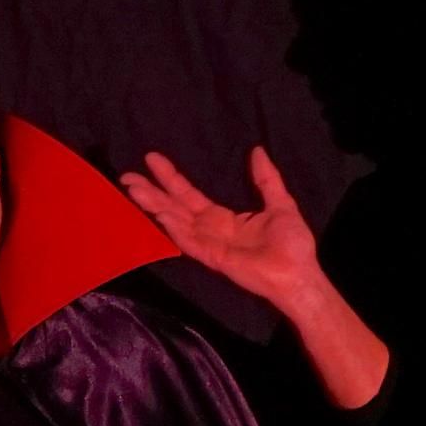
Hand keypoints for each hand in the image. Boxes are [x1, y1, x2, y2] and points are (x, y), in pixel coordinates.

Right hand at [119, 148, 319, 308]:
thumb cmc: (292, 244)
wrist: (299, 274)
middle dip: (151, 191)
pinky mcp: (213, 258)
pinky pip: (189, 241)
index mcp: (223, 219)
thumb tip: (257, 151)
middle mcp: (210, 231)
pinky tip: (159, 213)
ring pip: (175, 221)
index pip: (189, 195)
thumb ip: (266, 178)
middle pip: (174, 207)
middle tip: (126, 175)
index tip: (152, 159)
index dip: (171, 178)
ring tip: (133, 189)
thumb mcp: (280, 203)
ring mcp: (209, 245)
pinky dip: (174, 227)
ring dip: (154, 205)